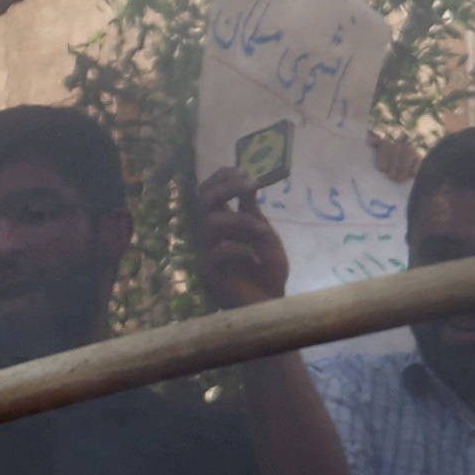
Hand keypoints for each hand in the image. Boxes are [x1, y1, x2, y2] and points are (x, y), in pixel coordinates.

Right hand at [187, 164, 290, 308]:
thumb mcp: (263, 233)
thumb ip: (252, 210)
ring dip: (242, 222)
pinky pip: (219, 251)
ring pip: (211, 223)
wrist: (270, 304)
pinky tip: (256, 260)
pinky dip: (242, 250)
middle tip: (252, 185)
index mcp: (220, 224)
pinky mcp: (209, 274)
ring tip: (264, 233)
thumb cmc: (267, 271)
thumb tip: (248, 182)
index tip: (245, 170)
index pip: (208, 191)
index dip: (222, 176)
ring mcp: (206, 254)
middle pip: (203, 200)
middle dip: (227, 187)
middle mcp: (208, 236)